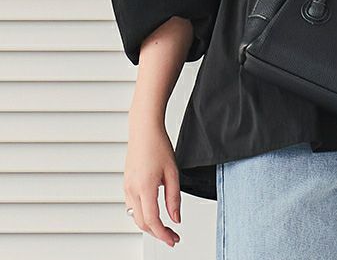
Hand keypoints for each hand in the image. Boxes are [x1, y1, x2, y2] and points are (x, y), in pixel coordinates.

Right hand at [124, 121, 181, 246]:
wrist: (144, 130)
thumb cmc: (158, 145)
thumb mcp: (173, 172)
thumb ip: (174, 198)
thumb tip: (176, 218)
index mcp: (145, 187)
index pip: (152, 220)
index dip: (163, 234)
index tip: (173, 240)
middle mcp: (132, 190)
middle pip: (142, 223)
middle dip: (157, 233)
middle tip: (172, 237)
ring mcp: (127, 187)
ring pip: (135, 216)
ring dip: (149, 226)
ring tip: (165, 227)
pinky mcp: (126, 184)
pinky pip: (132, 206)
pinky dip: (142, 215)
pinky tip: (153, 213)